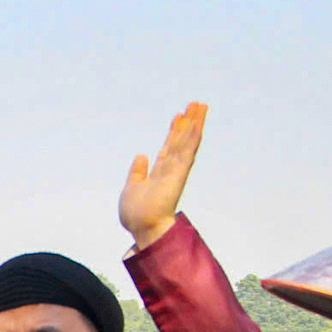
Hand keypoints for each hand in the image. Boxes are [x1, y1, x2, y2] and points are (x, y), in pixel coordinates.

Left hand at [119, 101, 205, 250]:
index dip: (173, 132)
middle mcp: (170, 169)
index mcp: (159, 173)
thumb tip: (141, 155)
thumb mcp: (131, 188)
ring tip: (200, 105)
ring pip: (187, 141)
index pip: (168, 147)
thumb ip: (137, 172)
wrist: (143, 228)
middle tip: (195, 104)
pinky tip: (197, 122)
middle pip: (181, 140)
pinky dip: (192, 136)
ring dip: (194, 123)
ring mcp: (176, 170)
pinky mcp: (179, 173)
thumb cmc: (136, 215)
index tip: (178, 116)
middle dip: (188, 122)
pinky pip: (187, 150)